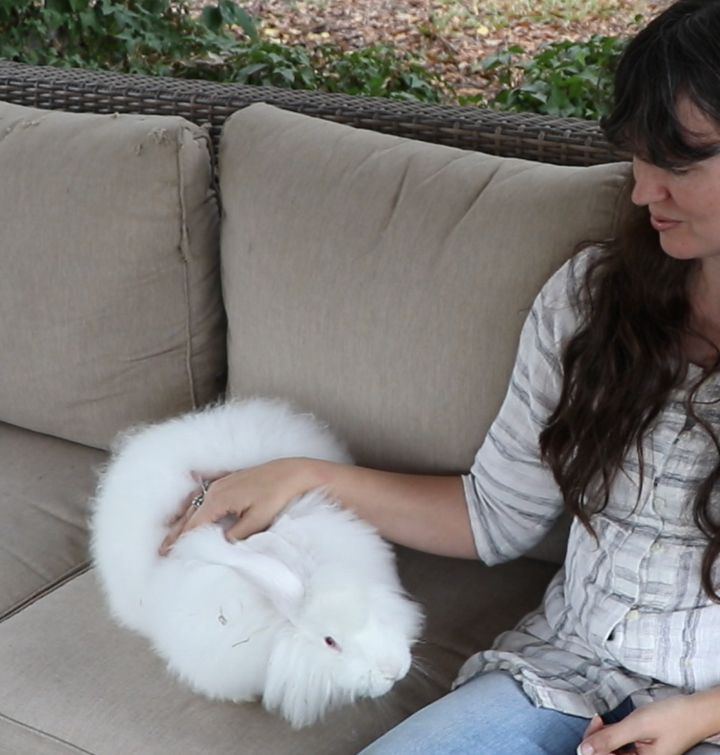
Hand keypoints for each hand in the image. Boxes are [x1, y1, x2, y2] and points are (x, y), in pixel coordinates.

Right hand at [158, 458, 322, 554]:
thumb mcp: (257, 521)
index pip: (193, 525)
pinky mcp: (234, 477)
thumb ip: (235, 535)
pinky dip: (197, 489)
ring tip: (171, 525)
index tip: (168, 554)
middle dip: (176, 531)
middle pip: (190, 513)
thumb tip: (219, 544)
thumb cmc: (277, 496)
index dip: (180, 541)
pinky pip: (208, 483)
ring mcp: (223, 481)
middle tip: (162, 549)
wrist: (295, 473)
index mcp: (218, 500)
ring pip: (196, 500)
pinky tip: (193, 479)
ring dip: (183, 514)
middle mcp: (216, 489)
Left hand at [578, 696, 706, 754]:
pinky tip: (607, 723)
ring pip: (609, 751)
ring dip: (601, 736)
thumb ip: (610, 738)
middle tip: (597, 720)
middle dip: (595, 740)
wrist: (695, 711)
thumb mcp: (637, 726)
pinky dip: (610, 734)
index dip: (592, 747)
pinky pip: (617, 746)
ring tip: (601, 720)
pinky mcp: (639, 748)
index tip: (593, 726)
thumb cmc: (672, 718)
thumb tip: (583, 749)